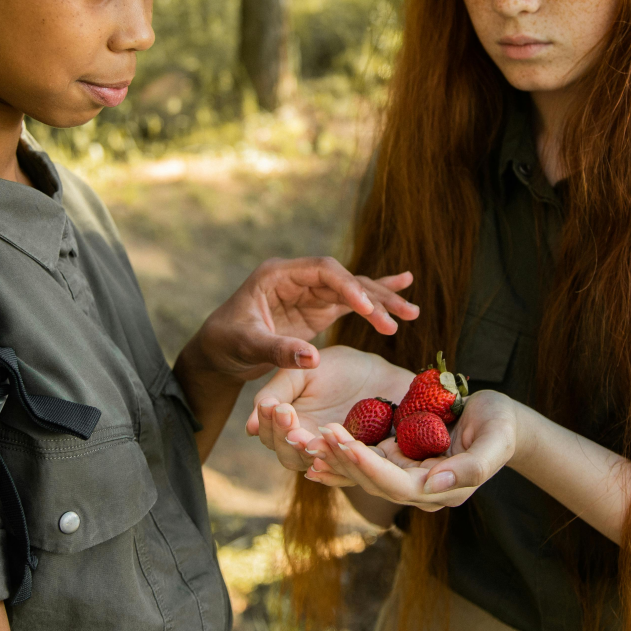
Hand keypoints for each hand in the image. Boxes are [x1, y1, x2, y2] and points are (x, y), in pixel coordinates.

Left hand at [181, 259, 417, 382]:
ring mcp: (310, 292)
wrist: (218, 353)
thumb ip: (279, 350)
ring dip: (382, 301)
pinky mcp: (317, 309)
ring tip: (412, 312)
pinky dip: (374, 300)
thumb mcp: (247, 346)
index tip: (367, 308)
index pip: (322, 271)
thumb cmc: (226, 344)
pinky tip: (403, 287)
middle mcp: (298, 278)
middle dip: (375, 295)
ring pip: (353, 290)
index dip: (347, 286)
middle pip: (344, 278)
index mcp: (278, 274)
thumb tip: (314, 359)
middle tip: (404, 315)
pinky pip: (351, 301)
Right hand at [245, 346, 413, 475]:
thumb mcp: (306, 371)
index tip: (272, 404)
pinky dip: (344, 459)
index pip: (270, 437)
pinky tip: (340, 445)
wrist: (385, 372)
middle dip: (286, 437)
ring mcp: (339, 458)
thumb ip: (278, 391)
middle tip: (287, 415)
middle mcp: (312, 450)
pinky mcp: (367, 463)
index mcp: (292, 429)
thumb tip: (249, 426)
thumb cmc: (342, 369)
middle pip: (289, 457)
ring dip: (311, 449)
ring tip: (307, 435)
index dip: (269, 423)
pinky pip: (353, 468)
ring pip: (318, 465)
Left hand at [302, 388, 521, 510]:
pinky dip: (343, 452)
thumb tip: (434, 484)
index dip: (367, 465)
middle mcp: (419, 488)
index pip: (396, 485)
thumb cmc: (501, 426)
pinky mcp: (400, 457)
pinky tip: (318, 444)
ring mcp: (407, 473)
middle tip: (317, 435)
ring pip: (365, 471)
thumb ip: (472, 467)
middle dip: (344, 459)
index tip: (343, 442)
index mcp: (440, 489)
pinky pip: (367, 459)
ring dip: (337, 457)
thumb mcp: (495, 441)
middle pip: (373, 480)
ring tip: (308, 440)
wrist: (499, 419)